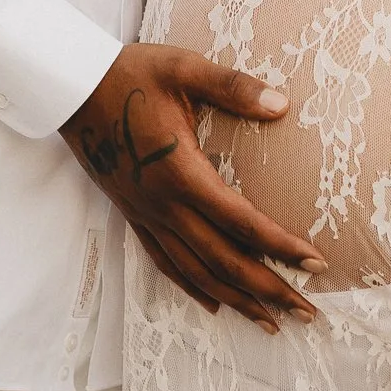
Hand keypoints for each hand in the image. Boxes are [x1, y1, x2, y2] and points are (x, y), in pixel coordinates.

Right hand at [61, 42, 326, 332]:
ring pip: (196, 272)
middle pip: (224, 261)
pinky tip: (213, 303)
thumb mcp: (184, 69)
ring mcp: (147, 214)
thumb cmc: (132, 74)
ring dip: (236, 300)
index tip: (316, 262)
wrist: (74, 89)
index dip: (281, 246)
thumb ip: (233, 87)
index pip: (242, 222)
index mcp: (182, 172)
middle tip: (307, 311)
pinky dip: (192, 288)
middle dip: (269, 289)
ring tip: (270, 321)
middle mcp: (165, 204)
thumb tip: (281, 104)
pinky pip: (165, 263)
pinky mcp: (133, 215)